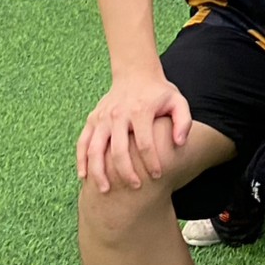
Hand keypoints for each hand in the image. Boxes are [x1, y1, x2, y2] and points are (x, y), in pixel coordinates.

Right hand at [77, 71, 191, 193]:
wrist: (135, 73)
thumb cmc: (159, 92)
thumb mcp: (178, 101)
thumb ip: (183, 121)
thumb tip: (180, 143)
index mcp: (140, 111)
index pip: (145, 143)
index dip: (152, 162)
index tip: (158, 176)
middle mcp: (118, 115)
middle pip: (118, 150)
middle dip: (126, 172)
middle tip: (136, 187)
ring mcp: (102, 117)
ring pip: (95, 149)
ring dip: (98, 172)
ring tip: (105, 190)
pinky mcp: (92, 119)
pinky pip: (82, 142)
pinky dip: (81, 160)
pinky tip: (84, 177)